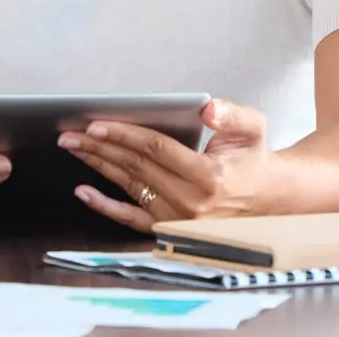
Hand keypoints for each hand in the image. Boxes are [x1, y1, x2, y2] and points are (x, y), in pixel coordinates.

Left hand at [58, 99, 275, 231]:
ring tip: (73, 147)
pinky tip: (83, 192)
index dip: (124, 135)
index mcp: (209, 177)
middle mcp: (191, 202)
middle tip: (70, 133)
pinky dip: (105, 206)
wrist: (268, 198)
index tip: (95, 123)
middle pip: (136, 167)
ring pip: (129, 187)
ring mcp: (178, 220)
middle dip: (99, 147)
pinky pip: (131, 219)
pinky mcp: (170, 229)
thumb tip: (206, 108)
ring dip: (98, 166)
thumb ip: (232, 115)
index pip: (156, 150)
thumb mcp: (253, 128)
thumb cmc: (253, 159)